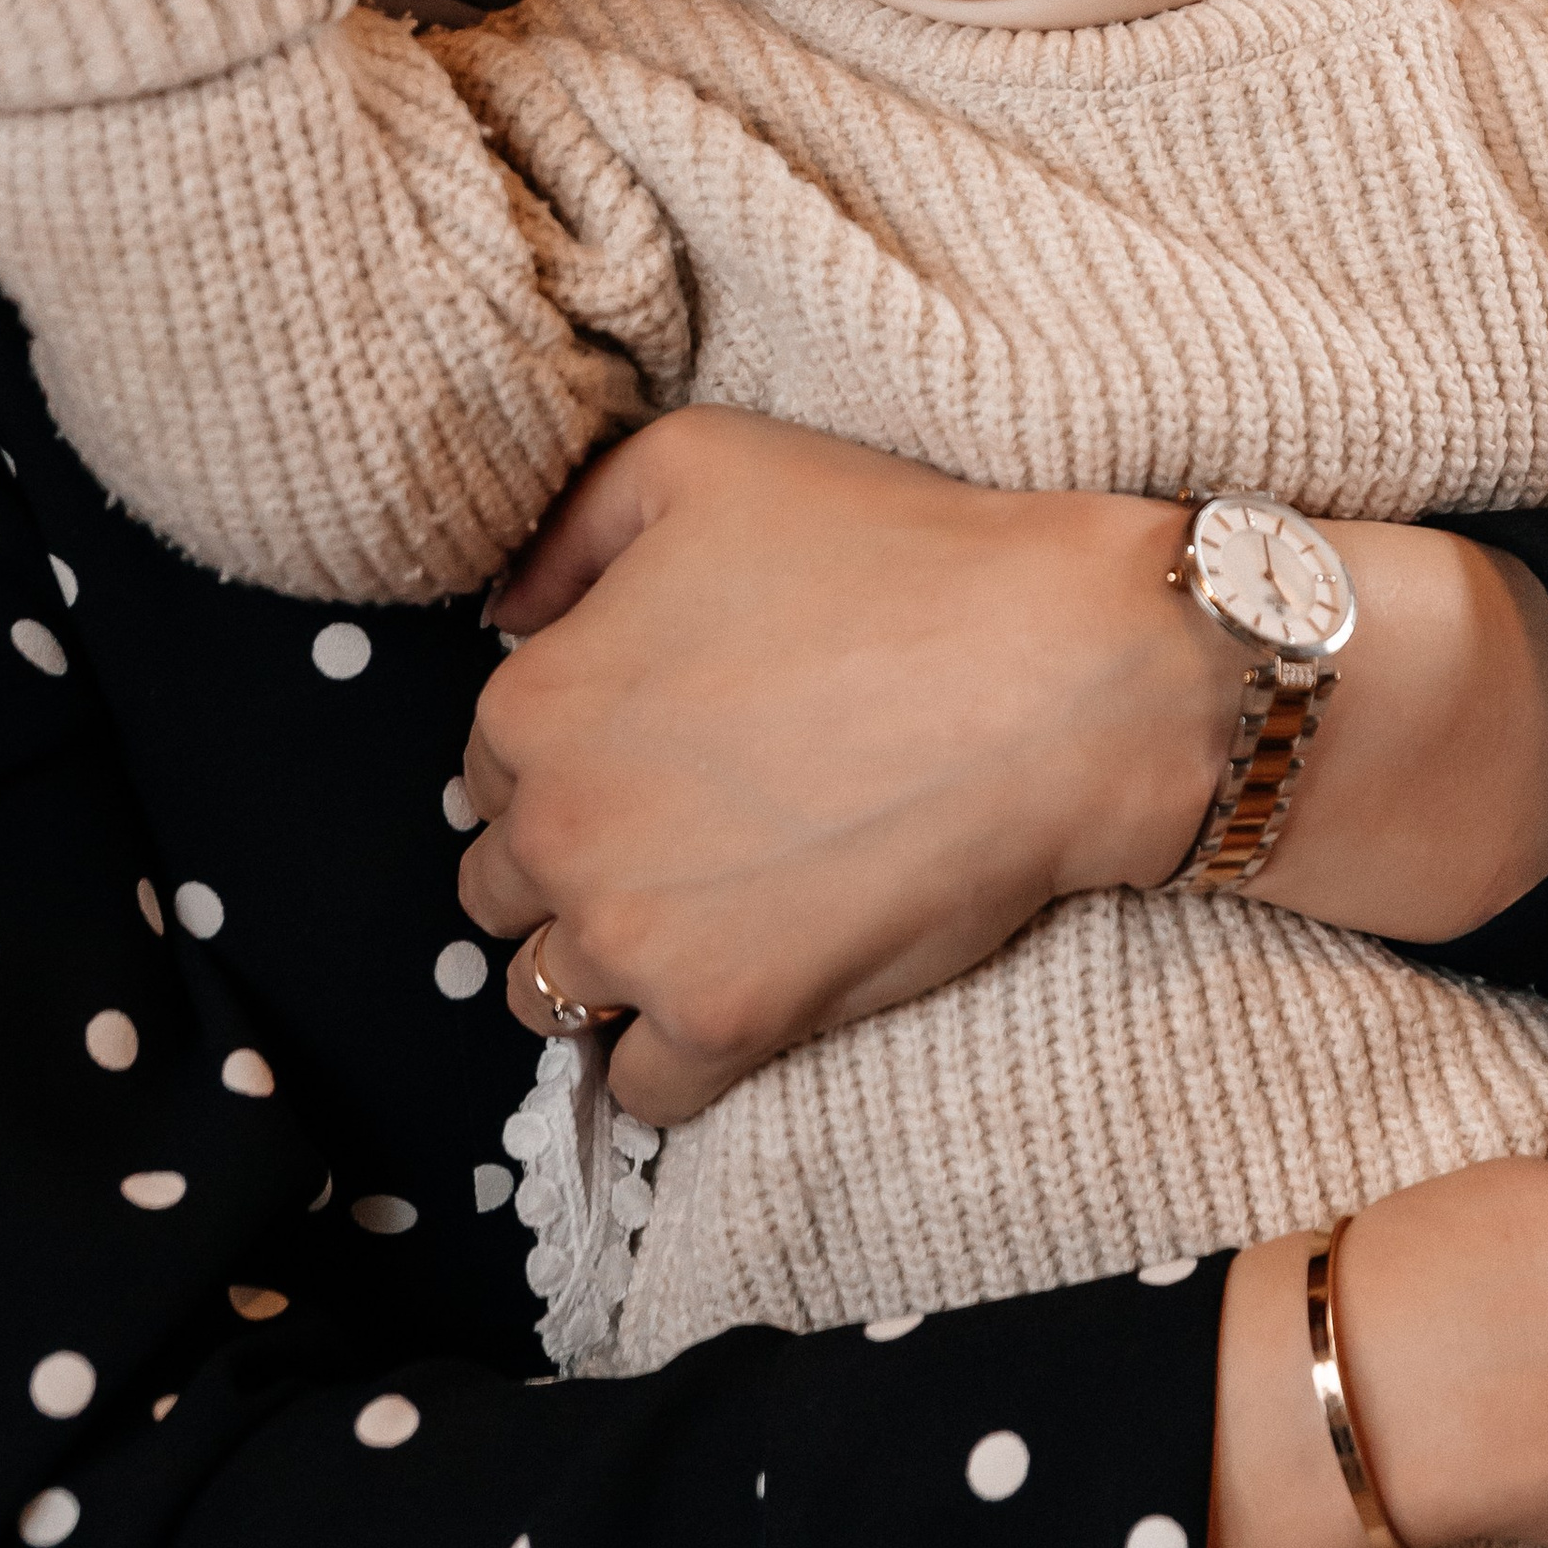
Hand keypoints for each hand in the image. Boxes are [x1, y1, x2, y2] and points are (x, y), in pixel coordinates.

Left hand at [466, 410, 1230, 1120]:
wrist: (1057, 676)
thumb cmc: (894, 554)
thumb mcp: (703, 459)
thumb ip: (570, 528)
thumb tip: (506, 614)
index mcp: (536, 702)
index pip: (490, 769)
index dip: (568, 758)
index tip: (646, 755)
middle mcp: (561, 831)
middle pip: (505, 888)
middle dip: (574, 864)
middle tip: (681, 835)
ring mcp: (638, 939)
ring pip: (552, 995)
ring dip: (606, 967)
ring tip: (699, 924)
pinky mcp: (728, 1020)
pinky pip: (643, 1088)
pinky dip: (671, 1060)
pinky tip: (733, 999)